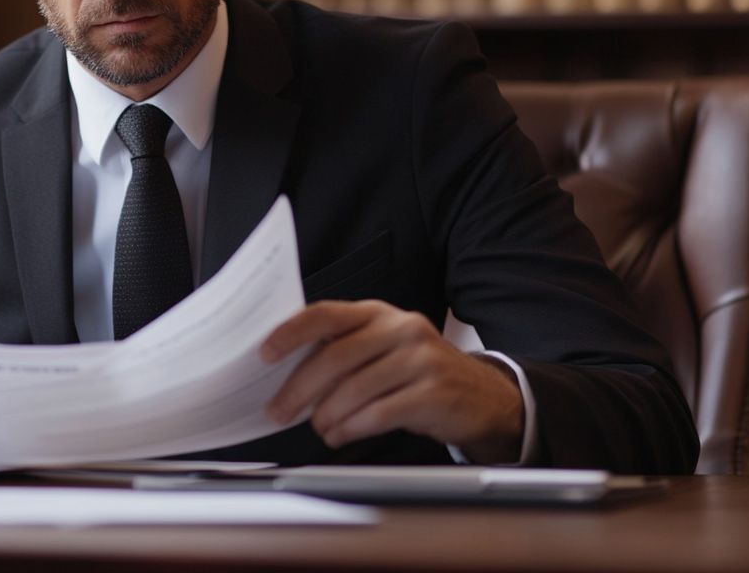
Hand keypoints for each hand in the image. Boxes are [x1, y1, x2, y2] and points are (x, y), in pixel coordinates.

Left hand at [261, 300, 523, 464]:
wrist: (484, 396)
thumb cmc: (418, 373)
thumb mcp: (383, 349)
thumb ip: (343, 351)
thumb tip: (287, 373)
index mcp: (378, 313)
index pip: (326, 315)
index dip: (291, 333)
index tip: (264, 353)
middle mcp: (400, 328)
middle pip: (336, 357)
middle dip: (300, 388)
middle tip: (279, 411)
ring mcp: (420, 358)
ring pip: (356, 388)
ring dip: (327, 414)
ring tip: (318, 427)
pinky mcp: (434, 391)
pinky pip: (380, 412)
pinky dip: (353, 427)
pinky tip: (341, 435)